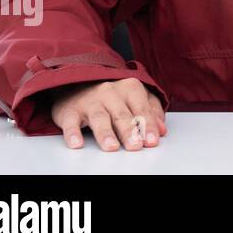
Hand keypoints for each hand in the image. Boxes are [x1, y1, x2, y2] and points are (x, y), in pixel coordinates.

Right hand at [49, 77, 166, 150]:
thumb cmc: (112, 96)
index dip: (148, 126)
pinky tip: (77, 144)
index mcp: (130, 88)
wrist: (77, 85)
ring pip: (99, 118)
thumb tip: (162, 130)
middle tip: (135, 146)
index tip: (153, 141)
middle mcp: (110, 92)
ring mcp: (90, 101)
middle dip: (129, 131)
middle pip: (122, 115)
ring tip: (111, 147)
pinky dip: (73, 133)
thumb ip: (151, 111)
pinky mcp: (70, 110)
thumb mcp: (135, 98)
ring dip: (105, 133)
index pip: (142, 109)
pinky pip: (71, 122)